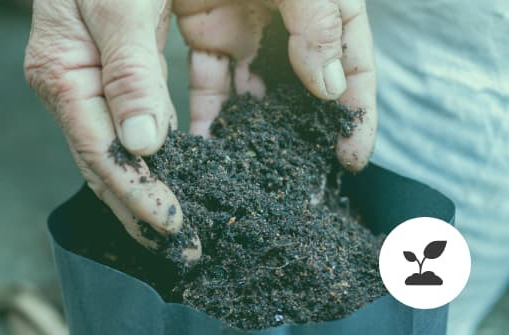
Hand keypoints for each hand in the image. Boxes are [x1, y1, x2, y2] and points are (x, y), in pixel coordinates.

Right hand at [24, 0, 201, 261]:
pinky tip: (199, 171)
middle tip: (183, 248)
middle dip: (146, 205)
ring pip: (130, 147)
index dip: (136, 192)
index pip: (99, 150)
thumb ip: (129, 70)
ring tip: (189, 223)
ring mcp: (99, 80)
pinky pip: (150, 118)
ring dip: (161, 185)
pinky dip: (175, 147)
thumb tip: (142, 144)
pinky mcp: (126, 70)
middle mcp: (75, 84)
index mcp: (62, 70)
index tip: (171, 227)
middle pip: (108, 160)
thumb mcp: (118, 2)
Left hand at [175, 0, 376, 170]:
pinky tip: (208, 153)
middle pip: (305, 86)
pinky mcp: (204, 32)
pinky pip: (208, 84)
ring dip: (256, 133)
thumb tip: (330, 87)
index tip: (351, 158)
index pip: (352, 60)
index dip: (357, 111)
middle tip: (304, 183)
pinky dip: (209, 118)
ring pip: (254, 92)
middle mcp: (286, 19)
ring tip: (256, 178)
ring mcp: (243, 28)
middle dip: (306, 133)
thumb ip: (314, 23)